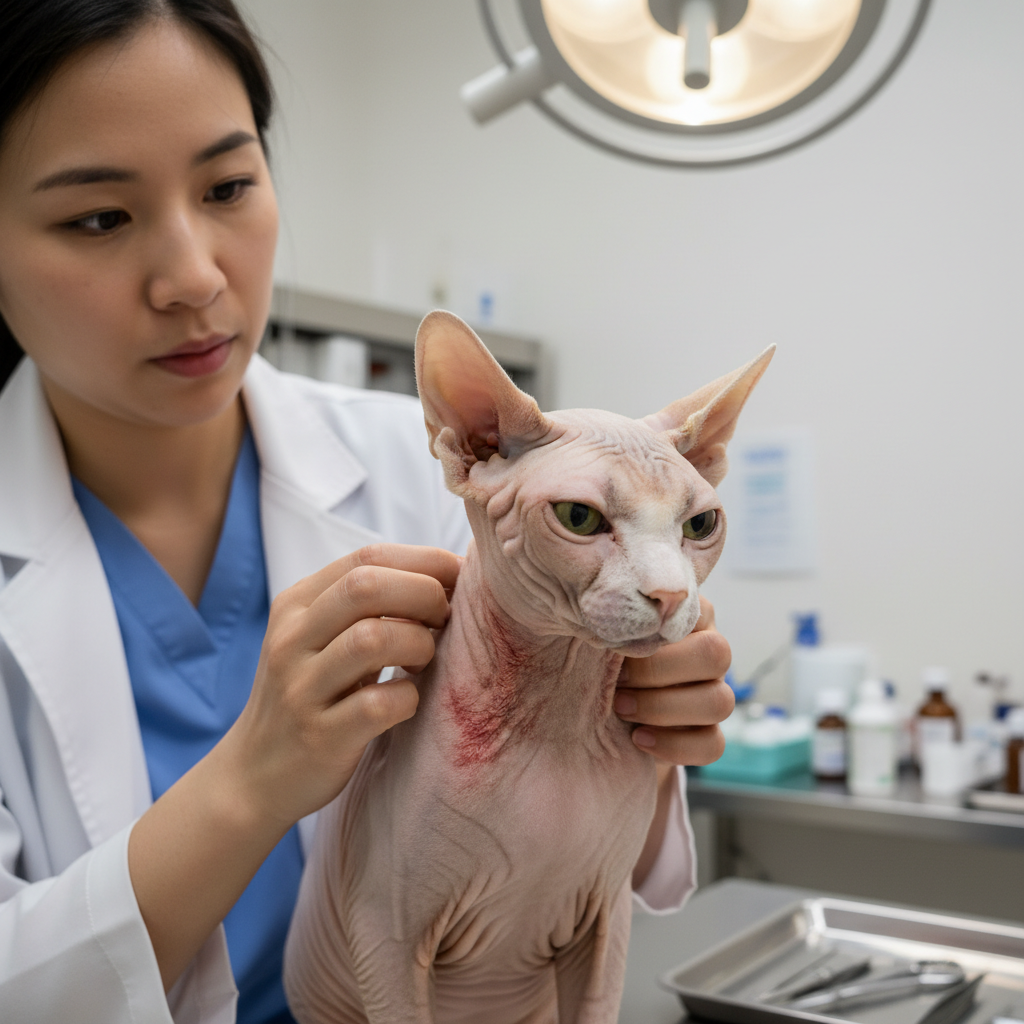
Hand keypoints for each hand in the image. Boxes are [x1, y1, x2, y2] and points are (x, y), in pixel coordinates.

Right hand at [221, 543, 461, 829]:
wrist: (254, 776)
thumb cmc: (312, 694)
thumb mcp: (323, 638)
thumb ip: (370, 604)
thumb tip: (452, 571)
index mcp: (297, 604)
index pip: (367, 557)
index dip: (426, 562)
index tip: (459, 580)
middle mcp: (292, 639)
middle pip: (367, 586)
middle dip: (424, 594)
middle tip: (445, 620)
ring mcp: (301, 689)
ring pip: (371, 640)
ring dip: (419, 644)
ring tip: (423, 660)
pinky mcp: (319, 737)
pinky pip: (377, 705)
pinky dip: (407, 698)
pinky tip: (406, 701)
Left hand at [614, 595, 732, 765]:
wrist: (598, 708)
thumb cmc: (598, 658)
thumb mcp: (600, 633)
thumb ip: (612, 619)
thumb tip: (605, 611)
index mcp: (687, 618)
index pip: (695, 609)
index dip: (655, 629)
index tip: (615, 645)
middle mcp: (709, 652)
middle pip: (716, 654)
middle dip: (660, 670)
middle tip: (618, 681)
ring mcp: (715, 694)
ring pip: (720, 702)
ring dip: (664, 708)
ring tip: (621, 709)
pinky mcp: (708, 734)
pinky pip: (712, 745)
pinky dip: (673, 745)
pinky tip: (638, 738)